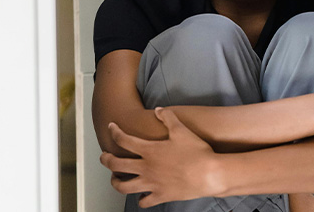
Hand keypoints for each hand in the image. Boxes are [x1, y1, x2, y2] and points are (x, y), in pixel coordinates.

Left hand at [99, 108, 222, 206]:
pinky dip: (140, 200)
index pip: (124, 140)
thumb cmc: (197, 152)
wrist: (209, 174)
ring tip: (115, 179)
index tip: (111, 127)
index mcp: (149, 150)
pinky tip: (141, 197)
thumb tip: (158, 110)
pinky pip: (144, 202)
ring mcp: (151, 184)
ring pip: (124, 186)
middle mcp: (146, 168)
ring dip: (116, 182)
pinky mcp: (160, 196)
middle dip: (106, 160)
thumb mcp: (182, 130)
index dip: (114, 132)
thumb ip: (168, 118)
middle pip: (116, 165)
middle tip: (104, 157)